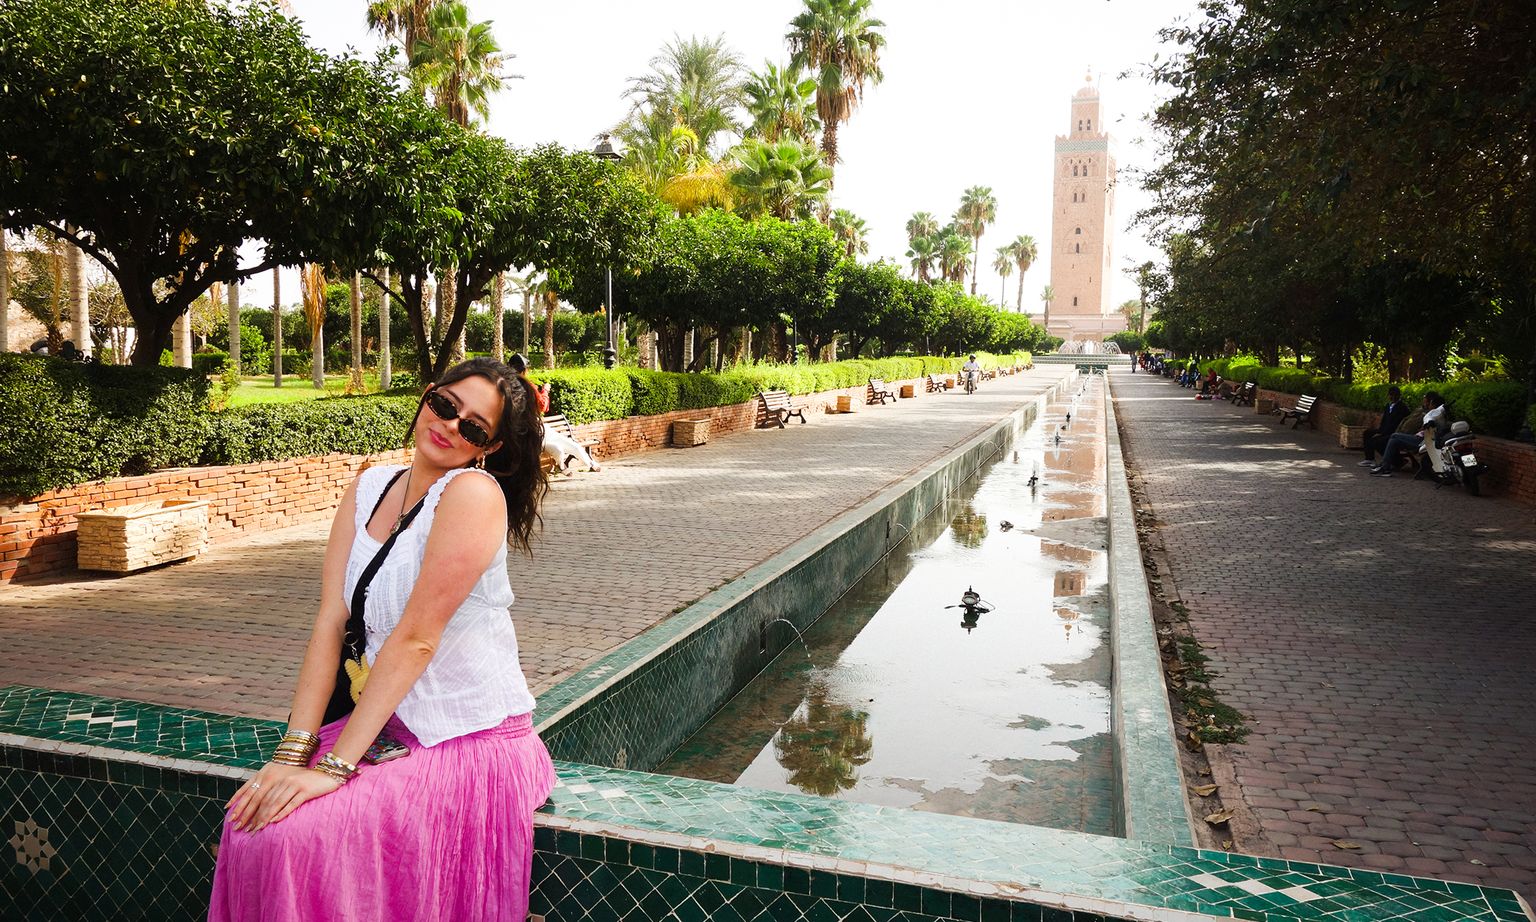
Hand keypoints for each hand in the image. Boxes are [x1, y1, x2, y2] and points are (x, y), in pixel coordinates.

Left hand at [226, 763, 340, 832]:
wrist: (331, 773)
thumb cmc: (312, 781)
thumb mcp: (294, 783)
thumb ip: (281, 791)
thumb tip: (267, 808)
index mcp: (280, 779)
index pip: (262, 796)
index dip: (251, 809)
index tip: (243, 822)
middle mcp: (285, 781)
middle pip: (266, 801)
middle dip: (255, 816)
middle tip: (247, 829)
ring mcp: (296, 785)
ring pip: (276, 803)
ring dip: (265, 817)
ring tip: (257, 828)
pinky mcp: (306, 790)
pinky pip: (291, 804)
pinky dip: (282, 813)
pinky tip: (274, 821)